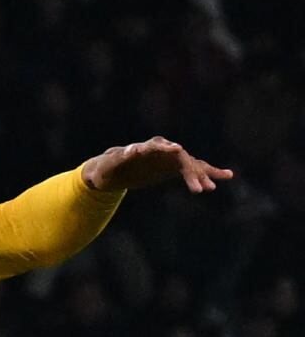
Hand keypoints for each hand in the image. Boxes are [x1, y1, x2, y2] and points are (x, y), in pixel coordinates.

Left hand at [81, 137, 231, 195]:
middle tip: (199, 188)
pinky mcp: (175, 167)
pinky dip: (211, 173)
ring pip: (192, 165)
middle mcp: (163, 151)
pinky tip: (229, 175)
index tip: (178, 151)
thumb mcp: (107, 167)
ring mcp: (171, 159)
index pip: (162, 149)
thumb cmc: (108, 168)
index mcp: (147, 149)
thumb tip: (125, 152)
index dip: (170, 151)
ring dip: (203, 176)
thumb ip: (116, 159)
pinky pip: (196, 169)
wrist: (114, 169)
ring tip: (212, 188)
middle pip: (181, 159)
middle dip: (191, 173)